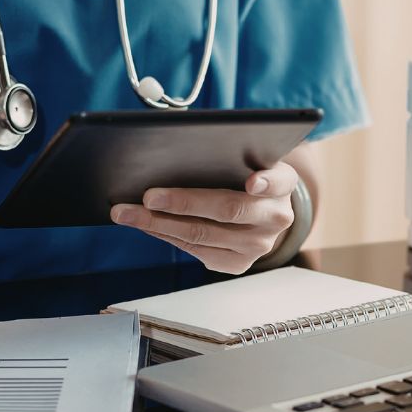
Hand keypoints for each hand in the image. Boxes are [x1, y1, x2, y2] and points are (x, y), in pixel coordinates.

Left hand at [111, 162, 298, 274]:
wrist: (260, 210)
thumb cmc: (242, 174)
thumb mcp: (245, 158)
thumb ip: (226, 154)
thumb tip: (172, 148)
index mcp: (282, 183)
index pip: (278, 180)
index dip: (265, 181)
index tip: (252, 181)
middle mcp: (275, 217)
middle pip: (227, 210)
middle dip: (182, 202)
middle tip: (148, 196)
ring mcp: (259, 245)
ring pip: (203, 235)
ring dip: (159, 224)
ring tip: (128, 213)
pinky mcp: (238, 264)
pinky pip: (196, 251)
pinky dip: (165, 236)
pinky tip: (144, 224)